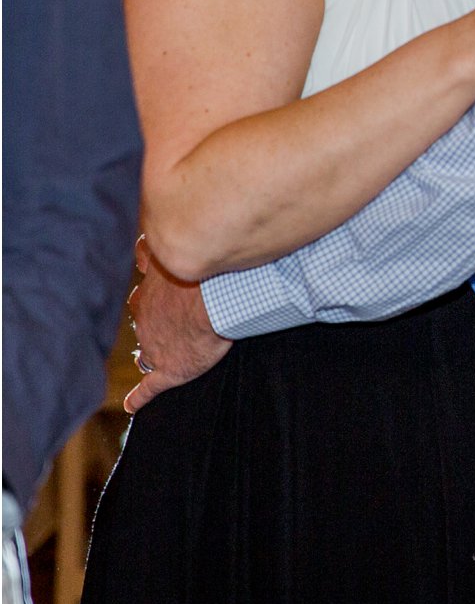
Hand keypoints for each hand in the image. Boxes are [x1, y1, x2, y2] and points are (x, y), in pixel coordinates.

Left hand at [125, 235, 232, 413]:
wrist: (214, 301)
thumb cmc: (209, 269)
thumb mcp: (191, 241)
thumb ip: (182, 230)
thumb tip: (170, 198)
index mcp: (155, 283)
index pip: (146, 277)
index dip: (150, 276)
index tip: (153, 269)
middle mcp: (148, 312)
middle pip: (140, 309)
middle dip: (146, 311)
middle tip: (157, 312)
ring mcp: (155, 343)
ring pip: (143, 345)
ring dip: (146, 347)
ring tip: (148, 353)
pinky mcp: (168, 369)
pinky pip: (148, 387)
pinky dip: (138, 396)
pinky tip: (132, 404)